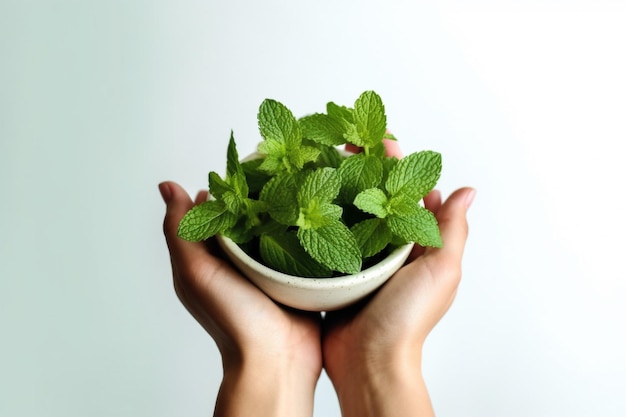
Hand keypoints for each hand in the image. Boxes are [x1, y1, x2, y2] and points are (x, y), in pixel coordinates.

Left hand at [159, 182, 321, 416]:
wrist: (278, 358)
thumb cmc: (233, 319)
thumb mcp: (196, 272)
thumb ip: (179, 231)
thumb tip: (167, 186)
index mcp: (205, 262)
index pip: (204, 217)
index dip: (215, 194)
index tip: (232, 173)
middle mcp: (232, 265)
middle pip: (237, 222)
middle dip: (249, 199)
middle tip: (268, 174)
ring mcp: (263, 272)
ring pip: (266, 232)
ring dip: (276, 213)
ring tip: (290, 188)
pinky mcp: (290, 277)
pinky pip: (292, 247)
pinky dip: (296, 231)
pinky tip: (308, 216)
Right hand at [322, 140, 474, 415]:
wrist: (368, 359)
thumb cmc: (408, 318)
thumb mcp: (441, 269)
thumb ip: (453, 229)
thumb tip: (468, 190)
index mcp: (421, 244)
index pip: (413, 193)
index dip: (400, 165)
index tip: (382, 141)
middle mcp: (393, 248)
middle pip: (381, 198)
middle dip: (368, 170)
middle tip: (347, 144)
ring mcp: (365, 258)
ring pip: (355, 213)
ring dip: (345, 189)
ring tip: (327, 162)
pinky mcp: (340, 269)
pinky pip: (333, 236)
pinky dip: (326, 216)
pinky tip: (312, 200)